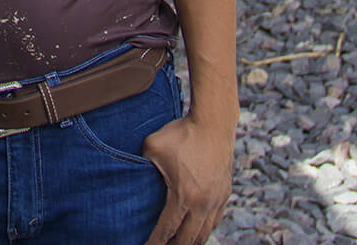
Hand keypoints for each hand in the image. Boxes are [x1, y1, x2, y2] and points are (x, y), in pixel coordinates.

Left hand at [141, 114, 233, 244]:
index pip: (167, 230)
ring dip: (190, 242)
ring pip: (204, 234)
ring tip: (177, 244)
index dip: (155, 243)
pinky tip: (195, 231)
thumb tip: (132, 172)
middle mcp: (202, 204)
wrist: (214, 123)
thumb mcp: (153, 145)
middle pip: (187, 239)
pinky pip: (214, 221)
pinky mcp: (224, 195)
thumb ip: (141, 164)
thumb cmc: (182, 133)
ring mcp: (216, 201)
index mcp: (183, 195)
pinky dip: (204, 230)